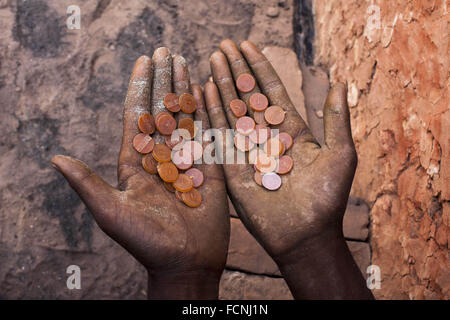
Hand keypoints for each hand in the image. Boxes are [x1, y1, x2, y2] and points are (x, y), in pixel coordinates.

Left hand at [51, 48, 228, 299]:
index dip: (140, 88)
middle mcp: (161, 156)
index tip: (143, 61)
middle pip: (162, 110)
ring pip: (185, 117)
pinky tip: (207, 90)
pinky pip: (209, 134)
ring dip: (184, 89)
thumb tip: (55, 159)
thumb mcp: (112, 212)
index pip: (138, 116)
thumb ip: (87, 183)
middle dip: (163, 80)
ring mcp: (187, 160)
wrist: (185, 262)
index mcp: (136, 162)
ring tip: (186, 61)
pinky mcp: (210, 168)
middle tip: (166, 51)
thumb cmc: (146, 241)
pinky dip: (208, 111)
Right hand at [204, 40, 372, 298]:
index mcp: (290, 131)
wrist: (307, 236)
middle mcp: (266, 138)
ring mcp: (247, 152)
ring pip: (232, 112)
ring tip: (212, 60)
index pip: (271, 91)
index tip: (246, 45)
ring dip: (222, 85)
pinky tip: (204, 91)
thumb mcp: (339, 153)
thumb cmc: (327, 197)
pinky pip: (220, 137)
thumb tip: (338, 82)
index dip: (259, 68)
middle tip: (222, 46)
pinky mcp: (232, 169)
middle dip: (236, 71)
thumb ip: (336, 119)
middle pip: (247, 97)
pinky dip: (211, 114)